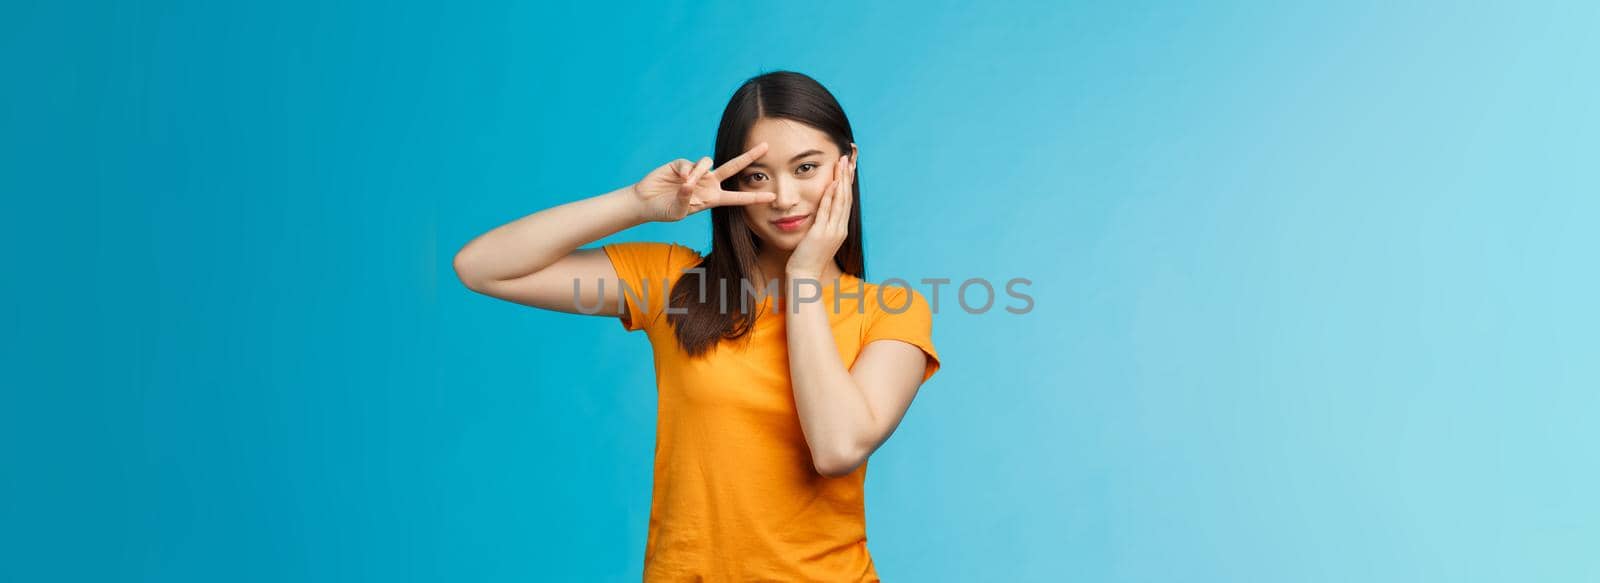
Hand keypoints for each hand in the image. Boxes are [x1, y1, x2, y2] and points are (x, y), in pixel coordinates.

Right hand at [630, 142, 776, 222]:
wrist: (646, 202)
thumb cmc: (665, 210)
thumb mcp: (679, 212)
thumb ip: (686, 201)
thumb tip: (689, 184)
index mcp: (712, 198)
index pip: (737, 198)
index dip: (754, 197)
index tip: (772, 197)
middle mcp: (708, 183)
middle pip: (733, 167)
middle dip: (749, 156)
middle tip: (765, 146)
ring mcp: (696, 172)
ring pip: (707, 162)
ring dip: (699, 172)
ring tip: (687, 184)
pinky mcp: (682, 164)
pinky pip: (689, 163)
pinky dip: (686, 170)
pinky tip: (680, 179)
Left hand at [786, 150, 854, 277]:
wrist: (804, 276)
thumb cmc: (807, 258)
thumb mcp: (817, 238)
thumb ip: (821, 224)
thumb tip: (820, 212)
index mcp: (840, 229)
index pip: (846, 200)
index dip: (848, 182)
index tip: (850, 166)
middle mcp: (840, 228)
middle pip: (847, 196)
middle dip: (848, 175)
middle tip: (850, 157)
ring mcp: (832, 231)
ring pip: (840, 201)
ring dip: (842, 180)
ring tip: (843, 163)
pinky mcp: (821, 233)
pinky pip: (827, 211)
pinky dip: (831, 196)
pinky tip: (833, 183)